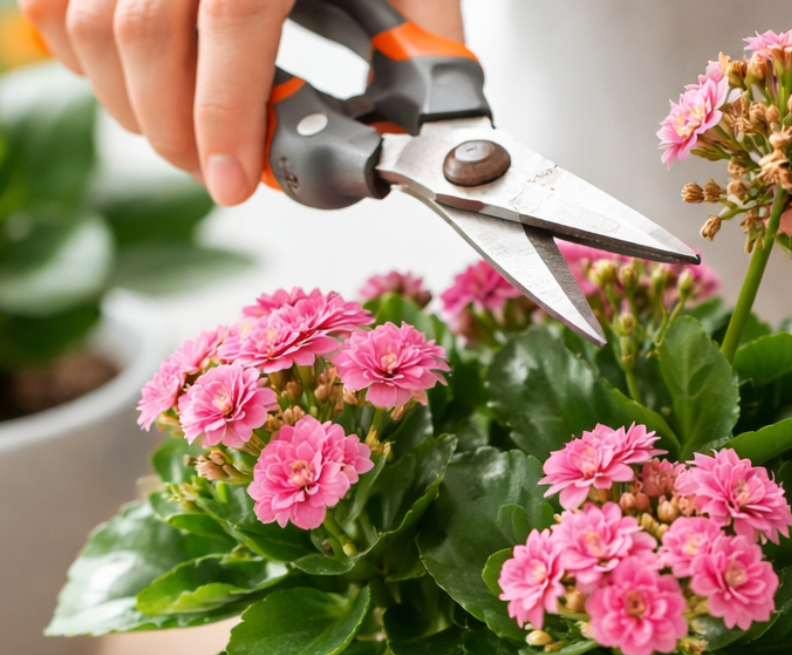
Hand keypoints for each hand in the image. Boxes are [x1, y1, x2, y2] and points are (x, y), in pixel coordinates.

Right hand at [18, 0, 463, 206]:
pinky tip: (132, 85)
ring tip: (185, 140)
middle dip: (177, 131)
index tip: (234, 184)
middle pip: (142, 31)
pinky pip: (54, 2)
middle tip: (216, 173)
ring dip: (129, 104)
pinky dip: (80, 56)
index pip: (232, 19)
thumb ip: (421, 41)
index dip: (226, 113)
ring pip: (87, 21)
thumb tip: (412, 128)